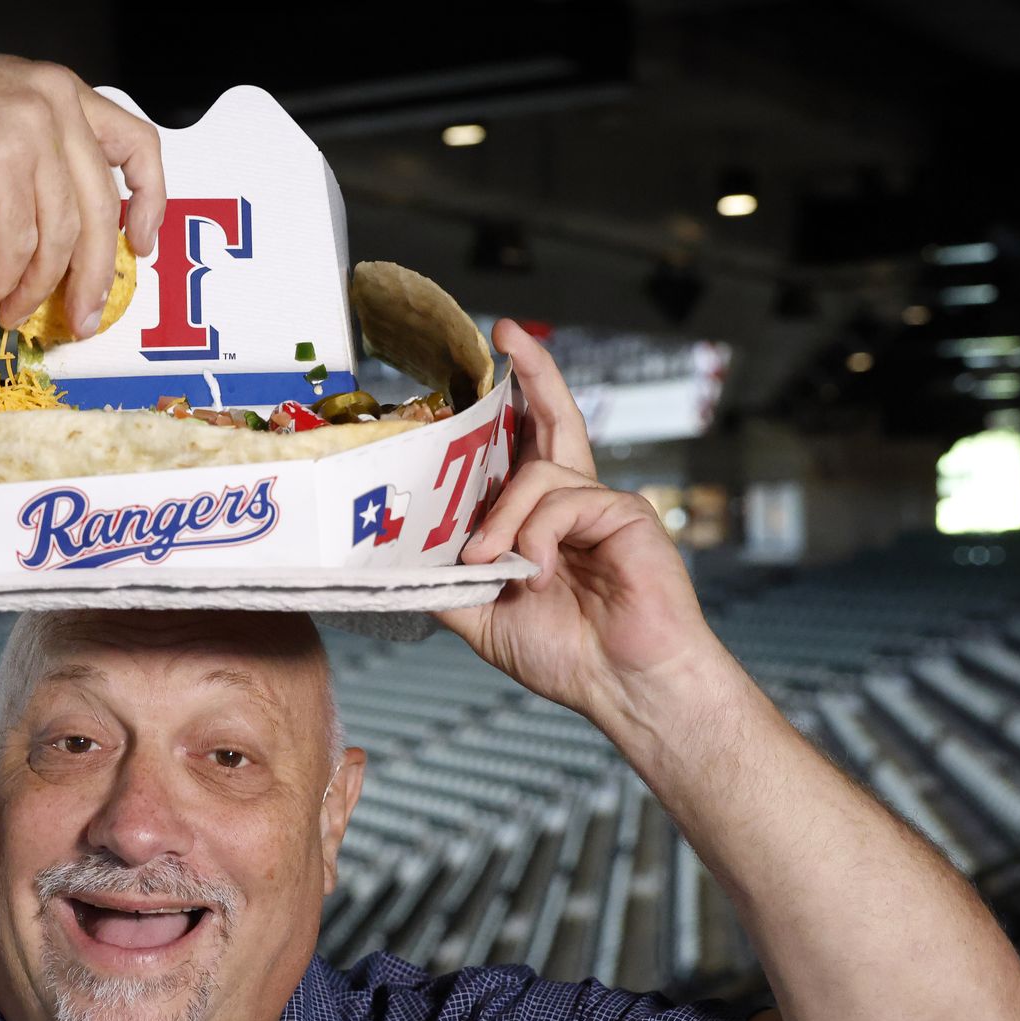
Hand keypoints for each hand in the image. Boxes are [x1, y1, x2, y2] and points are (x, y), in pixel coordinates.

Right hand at [0, 53, 164, 333]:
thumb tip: (79, 238)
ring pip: (59, 236)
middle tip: (83, 318)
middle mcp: (52, 102)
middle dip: (94, 274)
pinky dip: (3, 284)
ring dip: (36, 289)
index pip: (137, 142)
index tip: (142, 244)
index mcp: (60, 88)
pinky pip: (17, 248)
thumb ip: (43, 158)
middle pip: (101, 208)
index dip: (151, 200)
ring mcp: (28, 131)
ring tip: (14, 314)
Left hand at [437, 320, 727, 726]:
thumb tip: (394, 558)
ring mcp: (601, 504)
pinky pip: (563, 501)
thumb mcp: (483, 616)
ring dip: (501, 519)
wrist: (622, 686)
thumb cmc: (568, 655)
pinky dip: (537, 536)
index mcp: (542, 522)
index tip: (485, 371)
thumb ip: (447, 581)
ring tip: (492, 565)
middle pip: (552, 421)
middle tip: (506, 334)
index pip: (522, 452)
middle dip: (532, 374)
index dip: (507, 411)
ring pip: (537, 475)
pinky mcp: (625, 512)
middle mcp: (572, 503)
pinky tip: (538, 574)